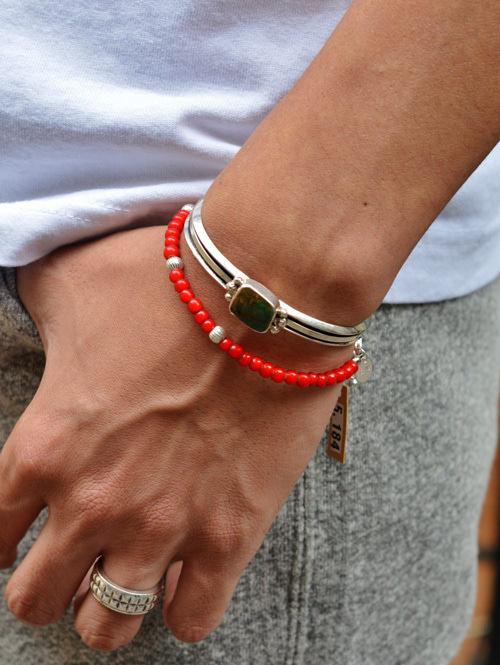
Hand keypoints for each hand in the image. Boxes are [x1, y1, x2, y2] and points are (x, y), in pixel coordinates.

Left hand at [0, 224, 351, 650]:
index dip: (4, 538)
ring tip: (125, 572)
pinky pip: (193, 619)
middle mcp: (93, 503)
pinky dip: (183, 608)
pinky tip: (187, 575)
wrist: (263, 295)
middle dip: (49, 582)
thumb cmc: (166, 283)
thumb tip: (30, 303)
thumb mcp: (70, 279)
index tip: (26, 530)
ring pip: (106, 626)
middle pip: (37, 599)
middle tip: (75, 554)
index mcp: (44, 448)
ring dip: (107, 606)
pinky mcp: (230, 535)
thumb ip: (32, 301)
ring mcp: (162, 528)